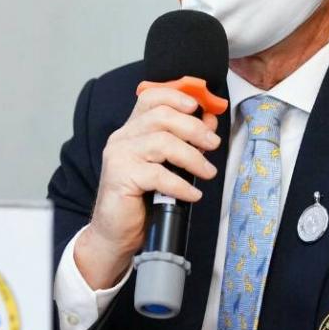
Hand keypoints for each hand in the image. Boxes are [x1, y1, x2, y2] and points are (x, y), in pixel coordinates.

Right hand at [76, 87, 221, 289]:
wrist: (115, 233)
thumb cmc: (141, 199)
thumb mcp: (167, 165)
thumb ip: (184, 141)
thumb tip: (209, 120)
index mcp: (132, 130)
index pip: (151, 98)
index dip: (176, 97)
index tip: (199, 107)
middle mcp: (122, 137)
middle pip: (161, 116)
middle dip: (194, 128)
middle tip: (213, 144)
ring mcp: (119, 156)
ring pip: (162, 142)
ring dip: (192, 157)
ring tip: (208, 172)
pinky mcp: (120, 177)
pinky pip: (157, 174)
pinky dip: (181, 184)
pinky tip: (192, 194)